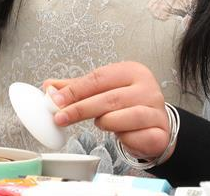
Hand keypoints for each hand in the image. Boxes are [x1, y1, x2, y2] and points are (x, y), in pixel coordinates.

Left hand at [43, 61, 174, 161]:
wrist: (156, 125)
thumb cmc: (128, 104)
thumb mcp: (104, 90)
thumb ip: (77, 88)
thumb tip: (49, 87)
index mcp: (132, 71)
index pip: (99, 78)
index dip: (75, 90)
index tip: (55, 99)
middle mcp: (147, 88)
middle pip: (109, 98)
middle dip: (80, 109)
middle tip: (60, 117)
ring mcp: (156, 110)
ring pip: (123, 117)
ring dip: (105, 123)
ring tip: (101, 123)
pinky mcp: (159, 132)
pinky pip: (134, 137)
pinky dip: (122, 138)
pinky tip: (120, 134)